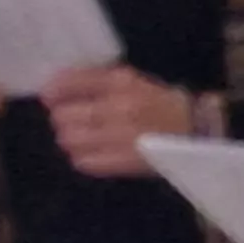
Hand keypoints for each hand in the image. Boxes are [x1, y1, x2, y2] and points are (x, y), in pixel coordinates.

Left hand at [38, 58, 200, 181]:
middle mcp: (119, 107)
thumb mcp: (132, 81)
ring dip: (70, 140)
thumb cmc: (158, 103)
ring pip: (71, 140)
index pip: (70, 83)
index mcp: (120, 82)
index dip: (53, 91)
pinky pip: (86, 162)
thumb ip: (96, 80)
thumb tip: (53, 85)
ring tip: (79, 139)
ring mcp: (122, 136)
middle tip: (67, 121)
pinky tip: (90, 154)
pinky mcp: (127, 161)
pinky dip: (83, 158)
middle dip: (61, 119)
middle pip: (64, 116)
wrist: (195, 129)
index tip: (48, 96)